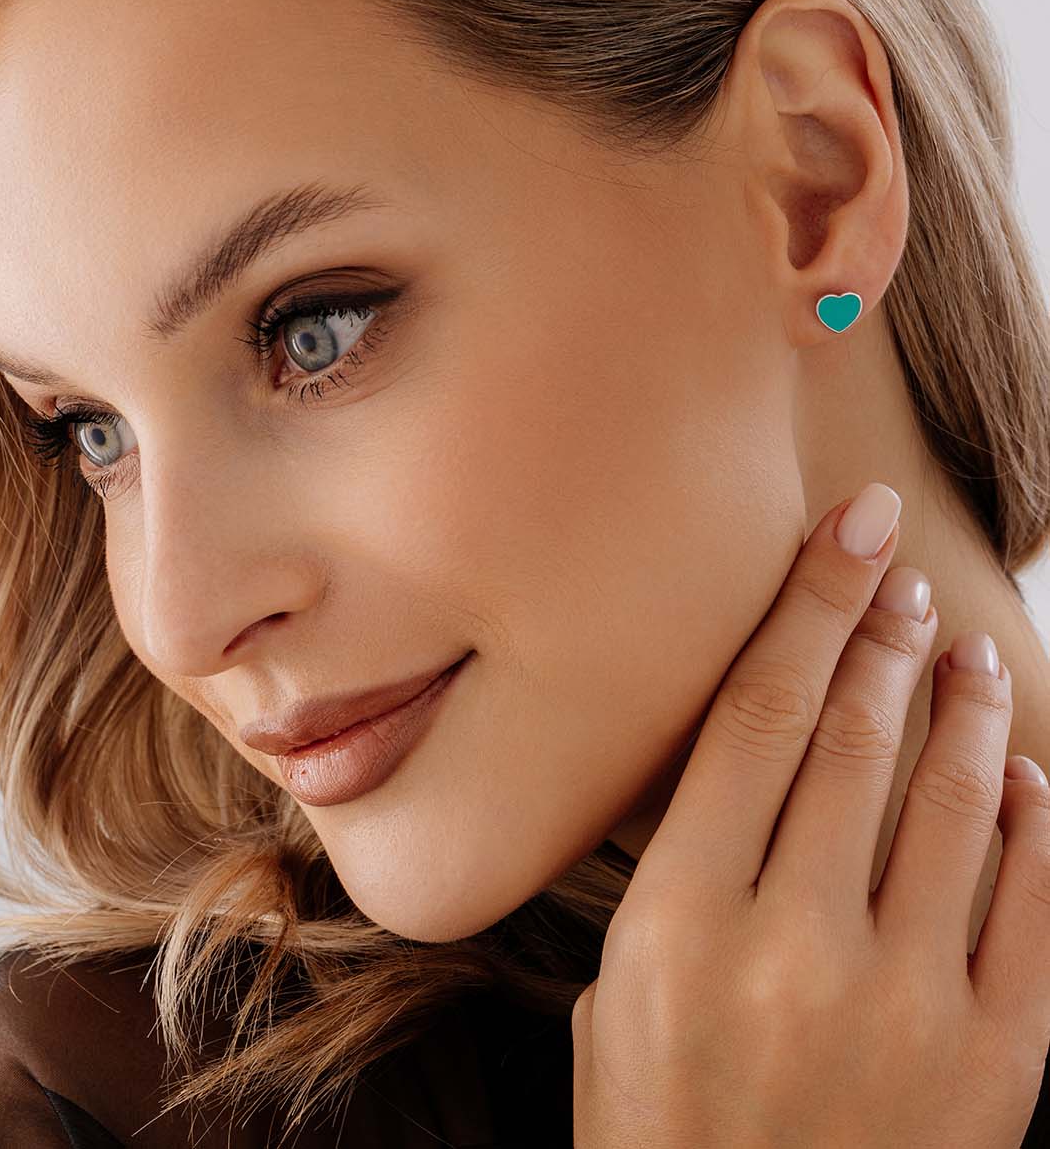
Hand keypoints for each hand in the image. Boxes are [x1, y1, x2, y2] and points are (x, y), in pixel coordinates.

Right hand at [572, 483, 1049, 1147]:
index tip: (849, 532)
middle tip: (900, 579)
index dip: (810, 606)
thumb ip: (674, 883)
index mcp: (681, 923)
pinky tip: (1022, 775)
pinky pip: (1032, 905)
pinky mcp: (995, 1062)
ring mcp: (907, 1005)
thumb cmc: (662, 1138)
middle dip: (885, 635)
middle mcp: (794, 947)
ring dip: (965, 706)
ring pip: (953, 801)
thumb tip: (751, 768)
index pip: (759, 716)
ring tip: (966, 649)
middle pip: (856, 737)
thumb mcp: (612, 1004)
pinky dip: (1033, 822)